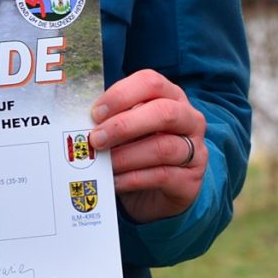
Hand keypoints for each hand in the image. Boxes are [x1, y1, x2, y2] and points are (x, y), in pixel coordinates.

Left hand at [88, 70, 207, 222]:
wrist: (159, 195)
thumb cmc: (139, 154)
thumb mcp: (127, 132)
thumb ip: (113, 121)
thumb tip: (82, 122)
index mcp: (172, 98)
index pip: (151, 83)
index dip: (122, 94)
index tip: (95, 113)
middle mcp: (190, 119)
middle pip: (164, 112)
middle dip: (124, 125)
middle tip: (96, 139)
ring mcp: (196, 150)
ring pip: (163, 148)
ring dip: (126, 156)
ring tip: (103, 164)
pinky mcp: (191, 180)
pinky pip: (161, 176)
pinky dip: (132, 179)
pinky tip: (114, 182)